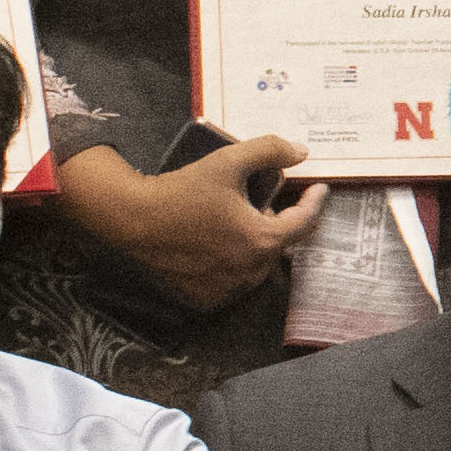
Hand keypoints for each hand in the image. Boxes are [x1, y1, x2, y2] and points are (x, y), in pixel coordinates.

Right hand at [57, 132, 321, 303]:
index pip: (304, 222)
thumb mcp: (228, 162)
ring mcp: (227, 290)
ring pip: (256, 264)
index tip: (319, 189)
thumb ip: (269, 150)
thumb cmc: (181, 191)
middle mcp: (250, 272)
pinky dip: (232, 263)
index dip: (315, 202)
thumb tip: (301, 151)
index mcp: (262, 240)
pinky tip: (218, 243)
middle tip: (265, 201)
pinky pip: (232, 280)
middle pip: (278, 244)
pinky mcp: (205, 300)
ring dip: (255, 244)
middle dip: (277, 222)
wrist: (132, 220)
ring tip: (238, 221)